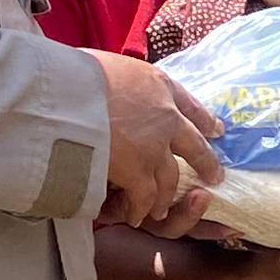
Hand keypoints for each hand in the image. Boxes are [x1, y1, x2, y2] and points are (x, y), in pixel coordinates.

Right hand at [91, 53, 222, 232]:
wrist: (63, 88)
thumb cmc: (76, 71)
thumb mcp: (111, 63)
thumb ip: (124, 80)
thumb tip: (114, 84)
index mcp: (159, 85)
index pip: (190, 104)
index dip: (204, 119)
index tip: (216, 129)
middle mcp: (166, 116)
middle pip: (195, 146)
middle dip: (206, 163)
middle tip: (214, 176)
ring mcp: (153, 145)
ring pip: (170, 179)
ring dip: (166, 196)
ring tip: (162, 209)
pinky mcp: (137, 169)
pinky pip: (145, 196)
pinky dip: (141, 209)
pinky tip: (137, 216)